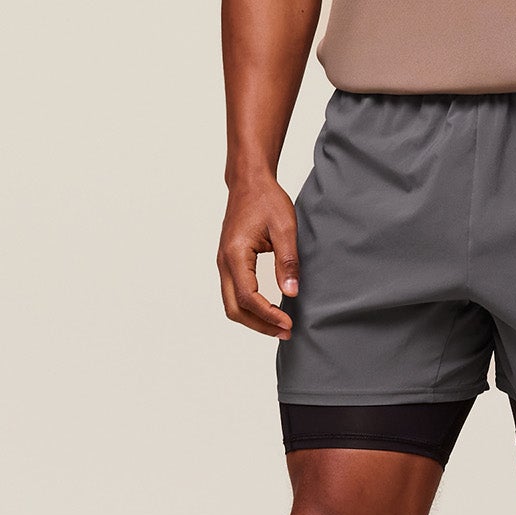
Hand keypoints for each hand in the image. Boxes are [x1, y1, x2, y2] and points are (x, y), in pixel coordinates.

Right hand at [217, 177, 299, 337]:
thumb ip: (287, 261)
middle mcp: (224, 262)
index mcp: (235, 254)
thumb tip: (291, 292)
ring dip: (253, 319)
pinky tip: (269, 310)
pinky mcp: (229, 262)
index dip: (268, 315)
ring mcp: (223, 263)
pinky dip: (249, 307)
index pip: (248, 297)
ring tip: (279, 325)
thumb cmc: (266, 200)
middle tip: (285, 331)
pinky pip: (233, 293)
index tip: (288, 323)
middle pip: (234, 308)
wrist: (249, 183)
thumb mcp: (284, 228)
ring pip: (231, 304)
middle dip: (259, 325)